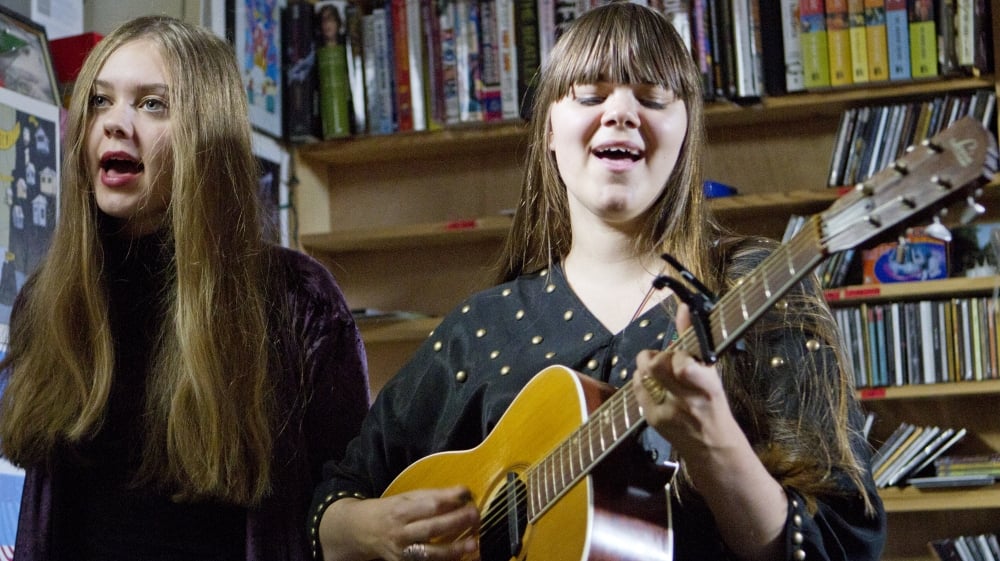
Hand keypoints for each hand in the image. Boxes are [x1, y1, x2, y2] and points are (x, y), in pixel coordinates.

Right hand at [320, 486, 479, 560]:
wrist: (363, 531)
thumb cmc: (391, 510)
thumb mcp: (406, 498)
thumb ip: (433, 496)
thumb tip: (462, 492)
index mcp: (401, 511)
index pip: (429, 505)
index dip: (450, 499)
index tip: (467, 494)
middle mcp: (401, 533)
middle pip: (431, 528)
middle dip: (456, 522)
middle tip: (475, 515)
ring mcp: (403, 552)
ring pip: (430, 553)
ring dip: (454, 549)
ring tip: (473, 544)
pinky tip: (461, 558)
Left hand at [631, 304, 787, 560]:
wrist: (712, 448)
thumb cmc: (713, 403)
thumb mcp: (712, 371)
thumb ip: (696, 338)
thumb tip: (684, 306)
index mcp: (708, 386)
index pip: (688, 369)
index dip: (680, 361)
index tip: (682, 359)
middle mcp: (687, 400)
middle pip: (657, 367)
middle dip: (655, 355)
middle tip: (661, 356)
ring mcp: (667, 411)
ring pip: (643, 376)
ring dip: (645, 366)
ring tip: (656, 368)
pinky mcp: (653, 419)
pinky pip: (637, 389)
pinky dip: (642, 380)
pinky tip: (652, 383)